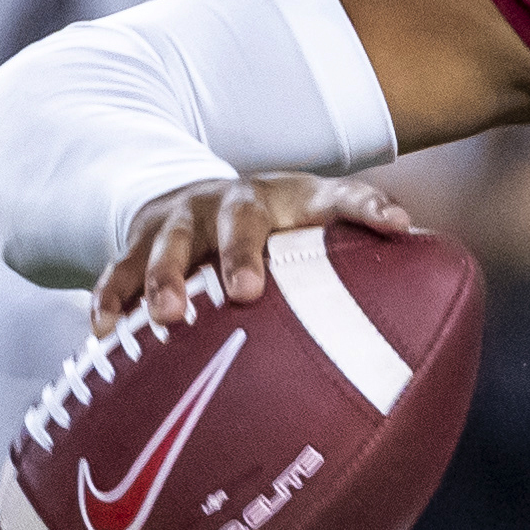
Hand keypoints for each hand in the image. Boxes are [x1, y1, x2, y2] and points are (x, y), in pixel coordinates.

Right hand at [93, 170, 415, 332]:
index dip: (368, 208)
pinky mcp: (135, 243)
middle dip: (240, 254)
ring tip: (165, 317)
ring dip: (164, 278)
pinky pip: (116, 271)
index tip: (397, 226)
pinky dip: (109, 298)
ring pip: (168, 243)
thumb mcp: (308, 235)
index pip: (339, 196)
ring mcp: (179, 220)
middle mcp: (232, 203)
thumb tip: (426, 327)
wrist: (183, 198)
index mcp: (290, 201)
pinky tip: (103, 333)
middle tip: (246, 292)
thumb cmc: (269, 236)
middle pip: (238, 219)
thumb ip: (356, 271)